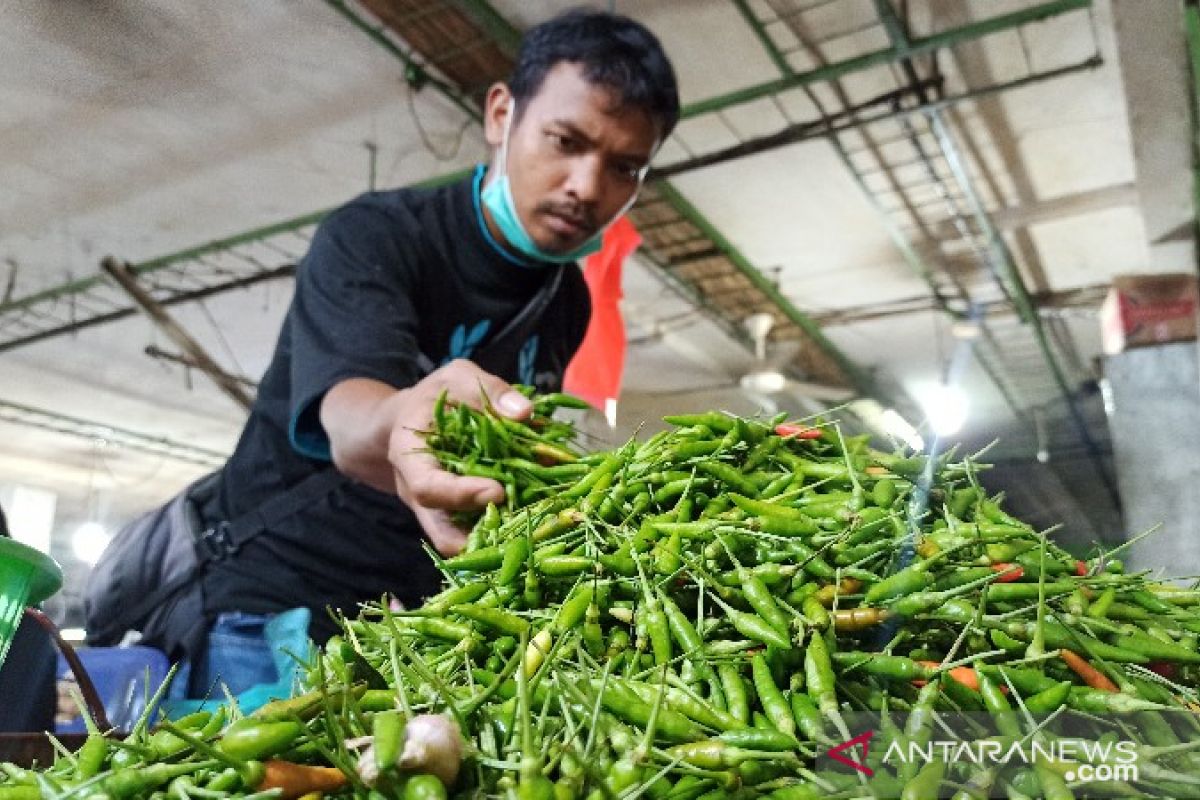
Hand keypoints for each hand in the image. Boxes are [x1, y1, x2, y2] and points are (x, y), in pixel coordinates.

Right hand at [386, 359, 530, 554]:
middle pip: (443, 532)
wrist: (416, 417)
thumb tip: (525, 413)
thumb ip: (487, 391)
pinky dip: (510, 530)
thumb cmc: (438, 396)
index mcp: (410, 456)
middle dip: (487, 534)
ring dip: (502, 539)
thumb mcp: (458, 378)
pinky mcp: (462, 517)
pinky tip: (542, 515)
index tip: (498, 492)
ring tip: (540, 524)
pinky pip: (482, 534)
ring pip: (465, 543)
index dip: (461, 495)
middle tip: (529, 521)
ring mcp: (439, 511)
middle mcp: (420, 493)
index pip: (427, 487)